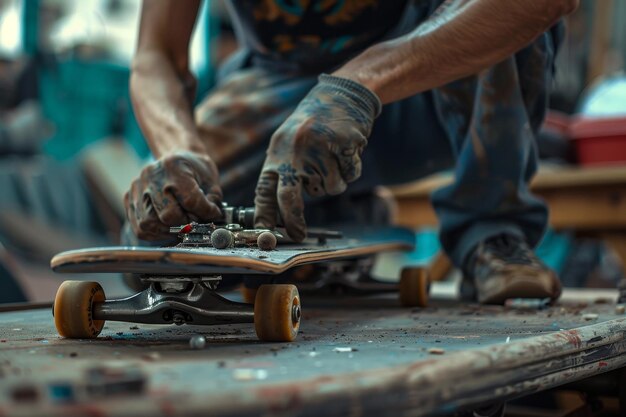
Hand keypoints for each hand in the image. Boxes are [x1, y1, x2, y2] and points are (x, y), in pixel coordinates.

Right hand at [125, 151, 222, 239]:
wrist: (176, 158)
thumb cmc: (194, 170)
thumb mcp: (211, 180)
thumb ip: (212, 201)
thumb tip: (212, 219)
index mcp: (174, 167)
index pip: (190, 200)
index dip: (205, 213)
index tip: (212, 214)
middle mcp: (151, 176)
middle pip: (167, 215)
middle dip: (185, 224)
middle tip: (194, 222)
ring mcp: (137, 187)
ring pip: (149, 223)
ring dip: (168, 231)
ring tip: (181, 226)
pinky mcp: (129, 198)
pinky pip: (139, 226)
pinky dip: (155, 233)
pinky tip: (167, 228)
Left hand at [254, 74, 380, 241]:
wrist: (341, 96)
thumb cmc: (313, 126)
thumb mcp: (289, 144)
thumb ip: (284, 173)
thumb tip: (278, 212)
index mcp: (278, 151)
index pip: (266, 189)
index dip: (264, 213)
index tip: (265, 233)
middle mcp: (294, 150)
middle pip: (289, 196)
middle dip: (293, 220)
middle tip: (298, 234)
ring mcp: (319, 147)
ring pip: (329, 188)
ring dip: (334, 181)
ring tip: (332, 159)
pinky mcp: (344, 144)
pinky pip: (350, 175)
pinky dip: (351, 169)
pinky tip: (346, 151)